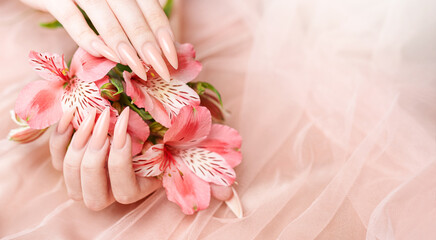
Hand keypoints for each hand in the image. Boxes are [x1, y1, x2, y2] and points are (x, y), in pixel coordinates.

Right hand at [22, 0, 176, 80]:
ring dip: (124, 46)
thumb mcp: (116, 2)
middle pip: (133, 16)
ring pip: (106, 19)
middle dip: (149, 46)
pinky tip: (103, 55)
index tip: (171, 60)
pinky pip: (72, 19)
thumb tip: (165, 45)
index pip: (151, 8)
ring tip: (138, 69)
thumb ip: (137, 16)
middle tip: (161, 72)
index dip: (163, 34)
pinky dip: (88, 39)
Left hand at [50, 108, 233, 210]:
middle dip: (96, 150)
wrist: (139, 111)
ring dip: (77, 143)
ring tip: (92, 112)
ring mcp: (83, 177)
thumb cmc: (166, 131)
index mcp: (135, 189)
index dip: (119, 159)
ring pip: (69, 172)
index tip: (125, 120)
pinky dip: (59, 135)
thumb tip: (230, 196)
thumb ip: (205, 172)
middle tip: (106, 115)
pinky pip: (54, 156)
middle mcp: (106, 190)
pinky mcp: (66, 160)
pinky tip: (72, 112)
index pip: (122, 188)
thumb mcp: (187, 149)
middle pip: (90, 187)